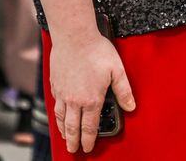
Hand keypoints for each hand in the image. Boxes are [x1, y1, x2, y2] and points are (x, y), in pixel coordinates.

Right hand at [50, 28, 135, 152]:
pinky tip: (58, 117)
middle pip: (72, 128)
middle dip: (74, 142)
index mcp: (91, 100)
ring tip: (65, 138)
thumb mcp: (117, 70)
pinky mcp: (55, 85)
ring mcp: (63, 93)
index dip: (89, 140)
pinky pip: (54, 106)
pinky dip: (56, 116)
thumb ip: (124, 91)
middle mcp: (74, 101)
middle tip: (74, 150)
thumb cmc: (97, 50)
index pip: (89, 127)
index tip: (88, 148)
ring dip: (63, 131)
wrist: (74, 36)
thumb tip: (131, 107)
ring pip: (61, 119)